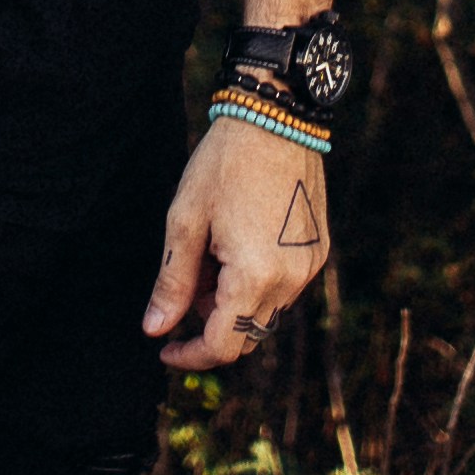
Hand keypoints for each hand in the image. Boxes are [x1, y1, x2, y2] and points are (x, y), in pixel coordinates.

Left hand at [141, 115, 329, 371]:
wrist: (275, 118)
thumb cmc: (224, 164)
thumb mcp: (185, 221)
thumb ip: (172, 282)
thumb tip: (155, 330)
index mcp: (255, 276)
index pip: (222, 346)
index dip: (190, 356)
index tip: (165, 349)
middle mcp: (290, 280)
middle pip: (246, 336)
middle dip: (210, 325)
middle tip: (187, 285)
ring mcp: (309, 267)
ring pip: (265, 313)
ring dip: (233, 303)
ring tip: (211, 254)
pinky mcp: (319, 251)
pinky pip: (284, 289)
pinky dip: (256, 284)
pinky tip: (236, 246)